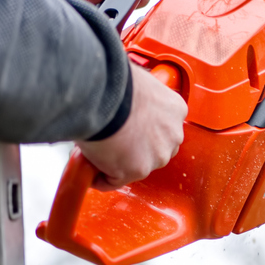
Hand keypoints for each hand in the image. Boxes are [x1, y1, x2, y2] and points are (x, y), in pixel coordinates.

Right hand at [77, 65, 186, 189]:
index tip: (129, 129)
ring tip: (97, 150)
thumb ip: (141, 98)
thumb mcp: (139, 84)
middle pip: (155, 150)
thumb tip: (127, 100)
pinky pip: (114, 181)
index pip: (164, 129)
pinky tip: (89, 164)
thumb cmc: (115, 83)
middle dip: (135, 149)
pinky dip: (100, 177)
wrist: (102, 94)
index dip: (143, 131)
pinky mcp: (135, 171)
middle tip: (112, 140)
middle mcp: (172, 135)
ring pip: (136, 167)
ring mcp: (156, 156)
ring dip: (117, 163)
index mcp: (175, 110)